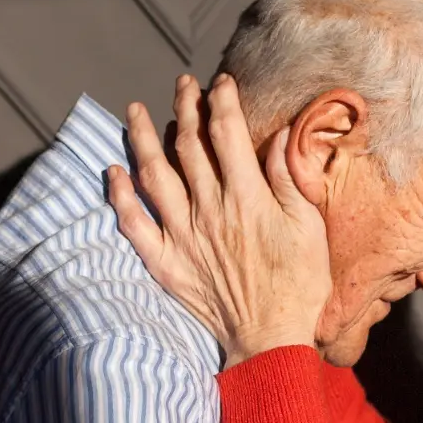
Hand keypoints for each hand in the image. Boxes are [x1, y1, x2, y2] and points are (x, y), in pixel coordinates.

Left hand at [109, 74, 331, 366]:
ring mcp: (182, 236)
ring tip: (138, 111)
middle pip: (189, 145)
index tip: (221, 83)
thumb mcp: (309, 229)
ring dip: (144, 138)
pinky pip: (133, 223)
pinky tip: (113, 172)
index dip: (222, 102)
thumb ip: (290, 180)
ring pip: (154, 174)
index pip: (228, 133)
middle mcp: (209, 210)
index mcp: (247, 198)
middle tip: (182, 85)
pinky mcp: (165, 262)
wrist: (270, 339)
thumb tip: (281, 136)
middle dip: (186, 108)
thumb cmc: (299, 285)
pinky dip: (120, 195)